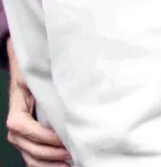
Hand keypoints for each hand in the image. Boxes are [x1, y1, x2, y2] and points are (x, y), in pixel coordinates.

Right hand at [7, 41, 69, 165]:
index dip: (47, 137)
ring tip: (71, 162)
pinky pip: (33, 158)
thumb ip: (51, 87)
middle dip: (54, 153)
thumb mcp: (39, 77)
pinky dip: (47, 164)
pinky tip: (63, 165)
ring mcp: (19, 137)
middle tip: (76, 152)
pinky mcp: (27, 141)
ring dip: (51, 163)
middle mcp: (15, 128)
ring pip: (32, 157)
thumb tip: (74, 92)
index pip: (28, 130)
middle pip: (31, 148)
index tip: (67, 138)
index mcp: (16, 113)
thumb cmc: (35, 75)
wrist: (25, 72)